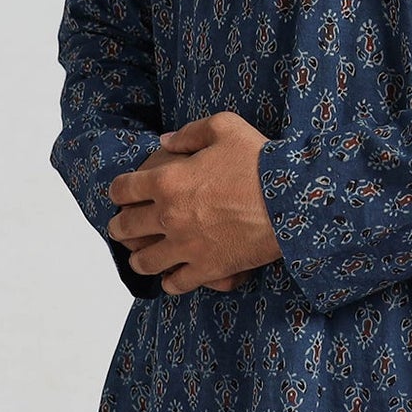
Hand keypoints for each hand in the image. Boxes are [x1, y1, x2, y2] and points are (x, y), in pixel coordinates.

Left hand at [106, 112, 283, 295]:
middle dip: (119, 226)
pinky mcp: (207, 268)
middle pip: (124, 227)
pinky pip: (175, 283)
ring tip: (144, 255)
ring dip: (140, 257)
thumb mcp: (224, 128)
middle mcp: (169, 216)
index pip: (122, 189)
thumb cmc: (260, 160)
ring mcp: (186, 246)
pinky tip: (173, 274)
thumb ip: (189, 134)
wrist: (292, 198)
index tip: (123, 193)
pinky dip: (170, 280)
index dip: (118, 190)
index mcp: (167, 181)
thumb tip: (165, 142)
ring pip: (144, 262)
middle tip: (122, 226)